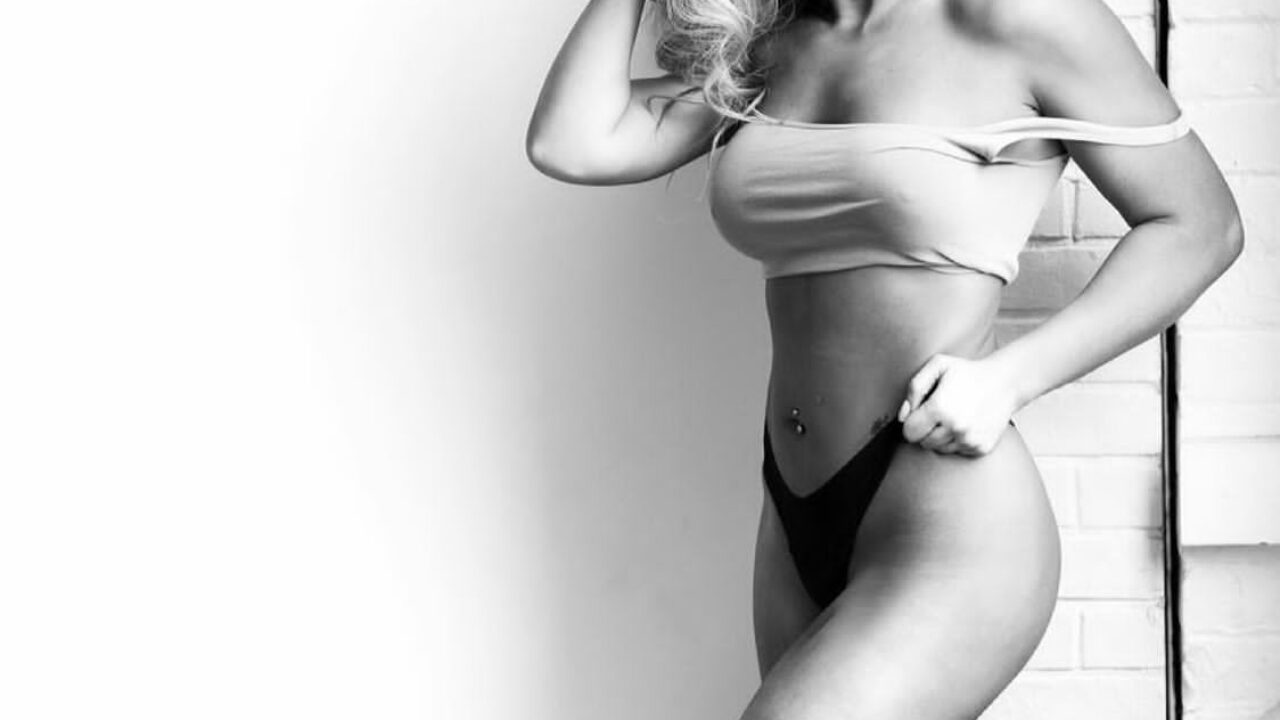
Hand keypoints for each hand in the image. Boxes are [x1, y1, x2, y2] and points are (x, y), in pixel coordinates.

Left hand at [898, 354, 1018, 455]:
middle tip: (939, 413)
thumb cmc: (968, 372)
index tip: (921, 412)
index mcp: (940, 408)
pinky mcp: (981, 448)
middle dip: (925, 430)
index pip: (909, 432)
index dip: (912, 422)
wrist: (1005, 383)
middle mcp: (955, 428)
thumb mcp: (937, 366)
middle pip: (923, 442)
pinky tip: (966, 423)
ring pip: (939, 449)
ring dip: (941, 436)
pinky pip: (957, 451)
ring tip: (953, 416)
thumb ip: (914, 388)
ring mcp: (969, 440)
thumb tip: (903, 417)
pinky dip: (957, 441)